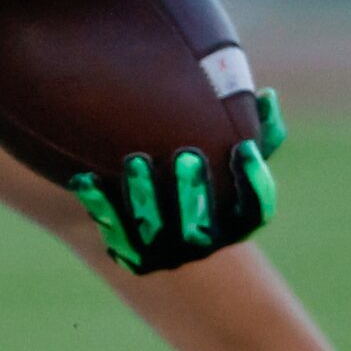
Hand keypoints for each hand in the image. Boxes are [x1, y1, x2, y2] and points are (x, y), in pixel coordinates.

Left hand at [69, 89, 284, 273]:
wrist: (154, 208)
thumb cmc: (202, 168)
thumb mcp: (230, 150)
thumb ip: (254, 127)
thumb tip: (266, 96)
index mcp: (237, 221)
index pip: (255, 209)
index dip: (253, 183)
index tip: (243, 149)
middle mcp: (205, 243)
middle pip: (201, 227)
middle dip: (192, 190)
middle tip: (185, 154)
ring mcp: (168, 254)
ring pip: (155, 233)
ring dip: (145, 197)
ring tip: (135, 159)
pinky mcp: (132, 254)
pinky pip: (114, 233)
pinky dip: (100, 205)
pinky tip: (84, 178)